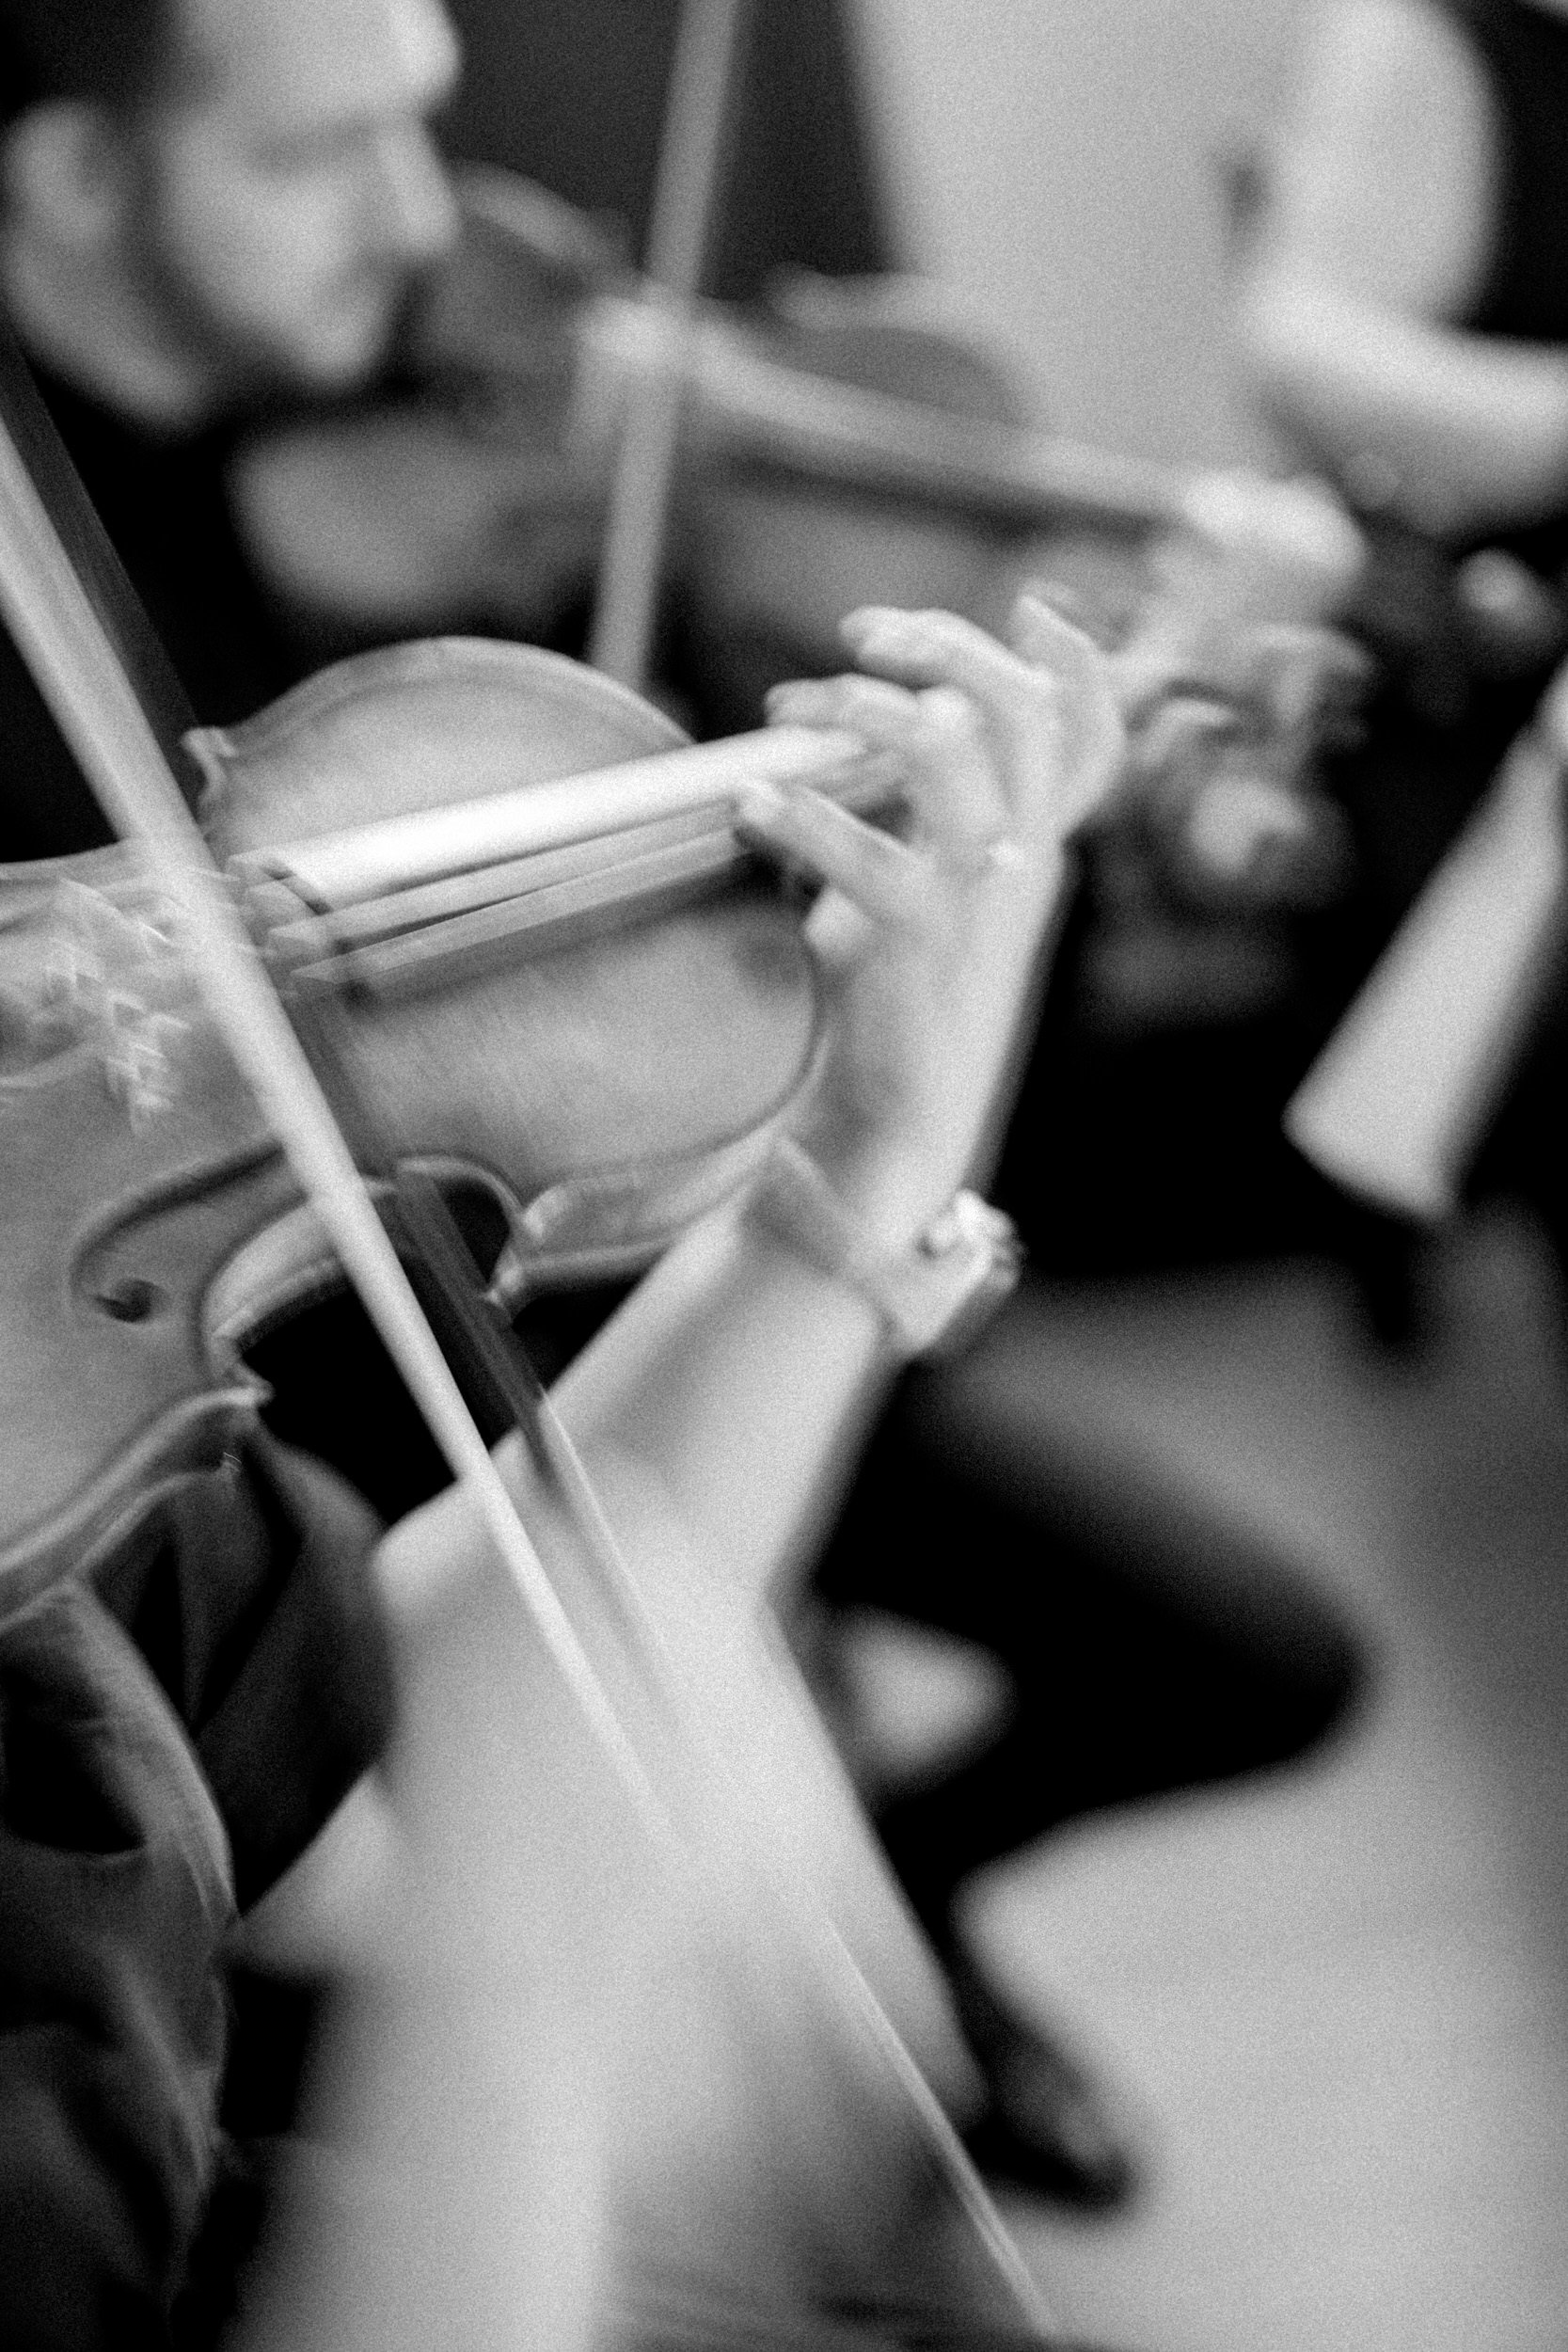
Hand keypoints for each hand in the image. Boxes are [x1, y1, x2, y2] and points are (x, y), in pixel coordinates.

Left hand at [738, 595, 1122, 1247]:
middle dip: (945, 648)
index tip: (1038, 608)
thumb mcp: (927, 885)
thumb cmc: (897, 993)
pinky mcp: (919, 939)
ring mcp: (978, 899)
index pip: (1093, 746)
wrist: (897, 1113)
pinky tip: (751, 804)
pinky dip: (798, 812)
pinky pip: (864, 850)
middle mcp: (1023, 862)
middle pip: (1019, 714)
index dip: (1082, 671)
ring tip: (796, 707)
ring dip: (866, 708)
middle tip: (864, 635)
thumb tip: (865, 710)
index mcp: (1034, 847)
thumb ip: (922, 808)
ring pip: (948, 751)